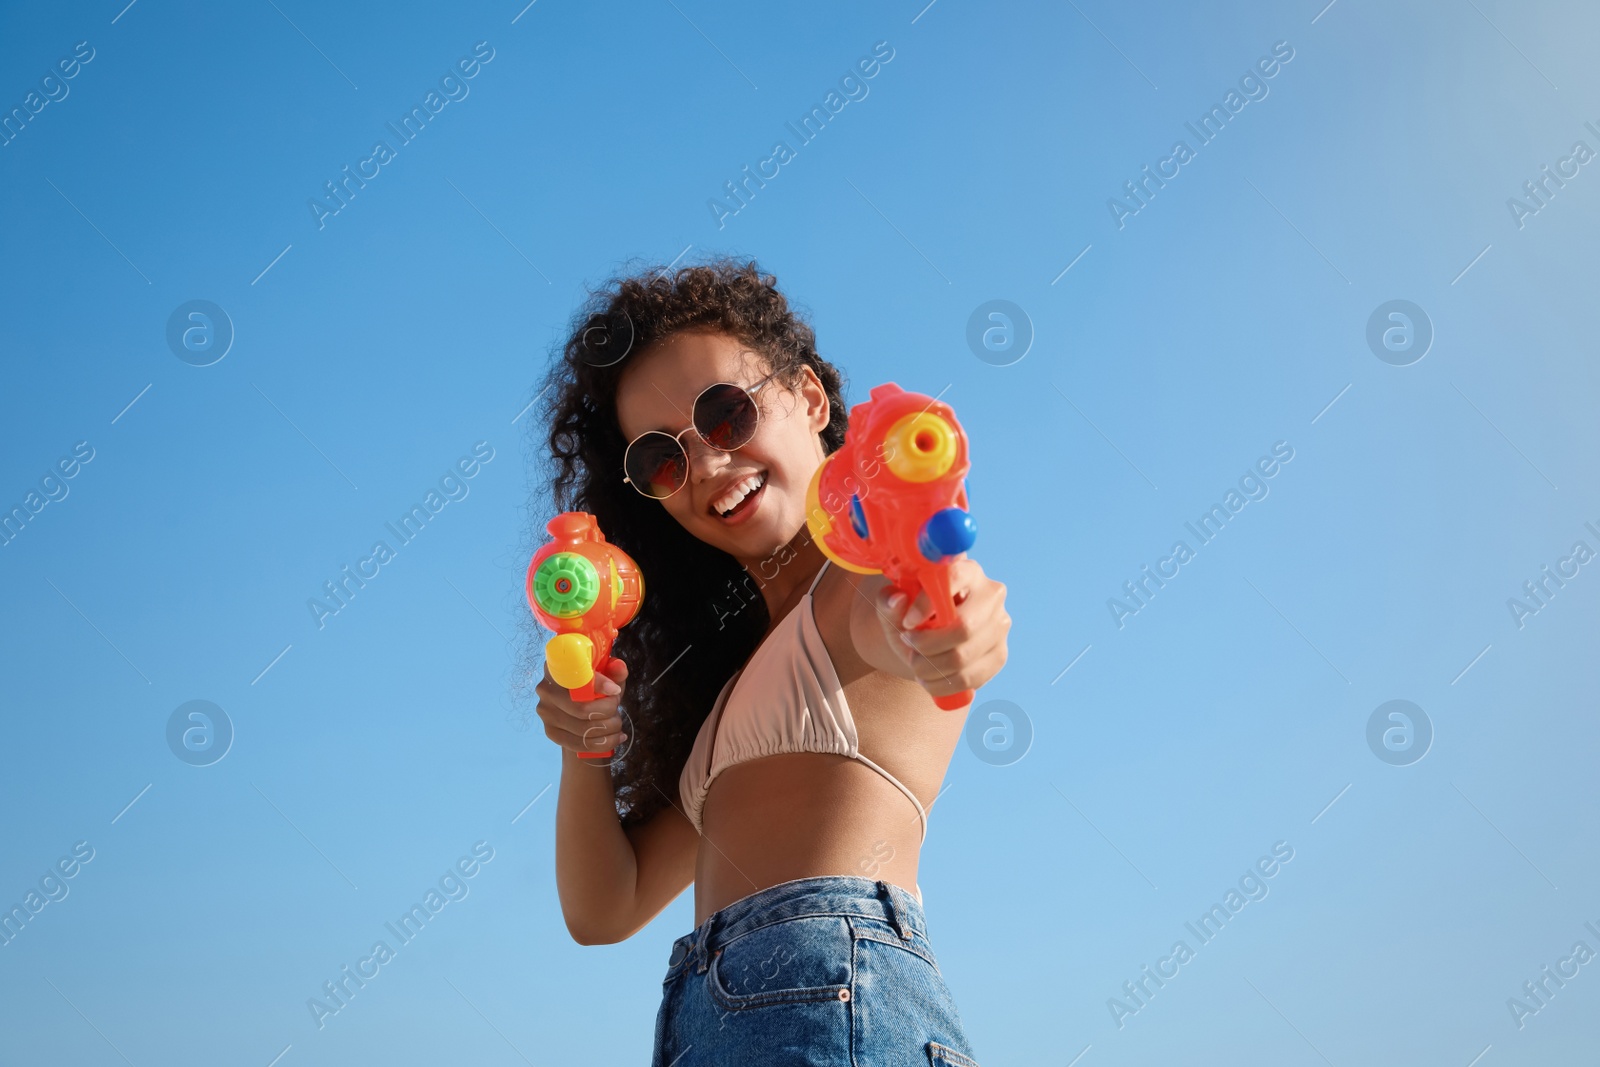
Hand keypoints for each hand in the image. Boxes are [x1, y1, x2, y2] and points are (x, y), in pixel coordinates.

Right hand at [534, 658, 628, 755]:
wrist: (580, 709)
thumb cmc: (595, 688)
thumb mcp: (608, 677)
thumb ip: (614, 672)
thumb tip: (619, 667)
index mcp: (558, 668)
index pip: (575, 677)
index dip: (598, 685)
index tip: (615, 691)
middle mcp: (546, 689)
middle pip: (581, 708)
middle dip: (608, 711)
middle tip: (617, 709)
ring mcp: (546, 712)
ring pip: (582, 729)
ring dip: (608, 728)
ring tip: (617, 724)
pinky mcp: (550, 732)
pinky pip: (579, 743)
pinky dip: (602, 744)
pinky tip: (615, 738)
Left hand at [873, 559, 1008, 701]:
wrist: (929, 642)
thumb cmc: (912, 618)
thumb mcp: (894, 608)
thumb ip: (888, 601)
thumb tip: (896, 599)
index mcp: (966, 571)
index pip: (954, 579)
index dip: (928, 603)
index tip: (907, 623)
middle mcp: (991, 594)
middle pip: (964, 627)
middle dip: (928, 644)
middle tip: (909, 645)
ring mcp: (1000, 626)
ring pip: (963, 656)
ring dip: (930, 667)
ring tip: (915, 664)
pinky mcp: (1000, 655)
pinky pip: (970, 677)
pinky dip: (942, 684)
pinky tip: (928, 679)